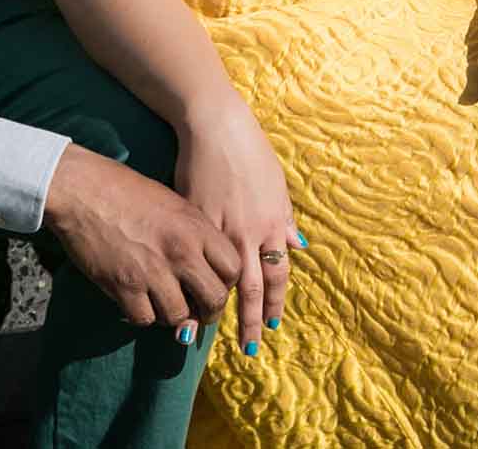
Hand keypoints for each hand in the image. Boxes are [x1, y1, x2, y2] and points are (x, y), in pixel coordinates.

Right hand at [41, 143, 239, 344]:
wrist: (83, 189)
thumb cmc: (127, 191)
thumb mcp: (174, 205)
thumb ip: (193, 237)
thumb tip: (204, 271)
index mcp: (197, 227)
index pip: (233, 269)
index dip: (226, 283)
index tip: (214, 284)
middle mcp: (181, 251)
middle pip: (214, 299)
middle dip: (208, 312)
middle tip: (197, 311)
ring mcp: (153, 271)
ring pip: (180, 317)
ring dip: (172, 316)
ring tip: (163, 304)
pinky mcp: (124, 286)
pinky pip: (145, 319)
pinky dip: (142, 315)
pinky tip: (137, 300)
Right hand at [177, 101, 302, 357]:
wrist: (216, 129)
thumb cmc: (250, 154)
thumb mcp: (277, 186)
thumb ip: (285, 219)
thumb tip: (298, 245)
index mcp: (273, 224)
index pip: (277, 274)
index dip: (275, 303)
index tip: (272, 327)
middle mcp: (249, 232)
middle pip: (253, 287)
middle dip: (251, 321)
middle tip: (249, 348)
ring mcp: (219, 228)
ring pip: (221, 279)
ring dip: (217, 309)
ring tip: (207, 333)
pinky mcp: (191, 220)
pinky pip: (192, 259)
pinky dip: (186, 281)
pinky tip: (180, 298)